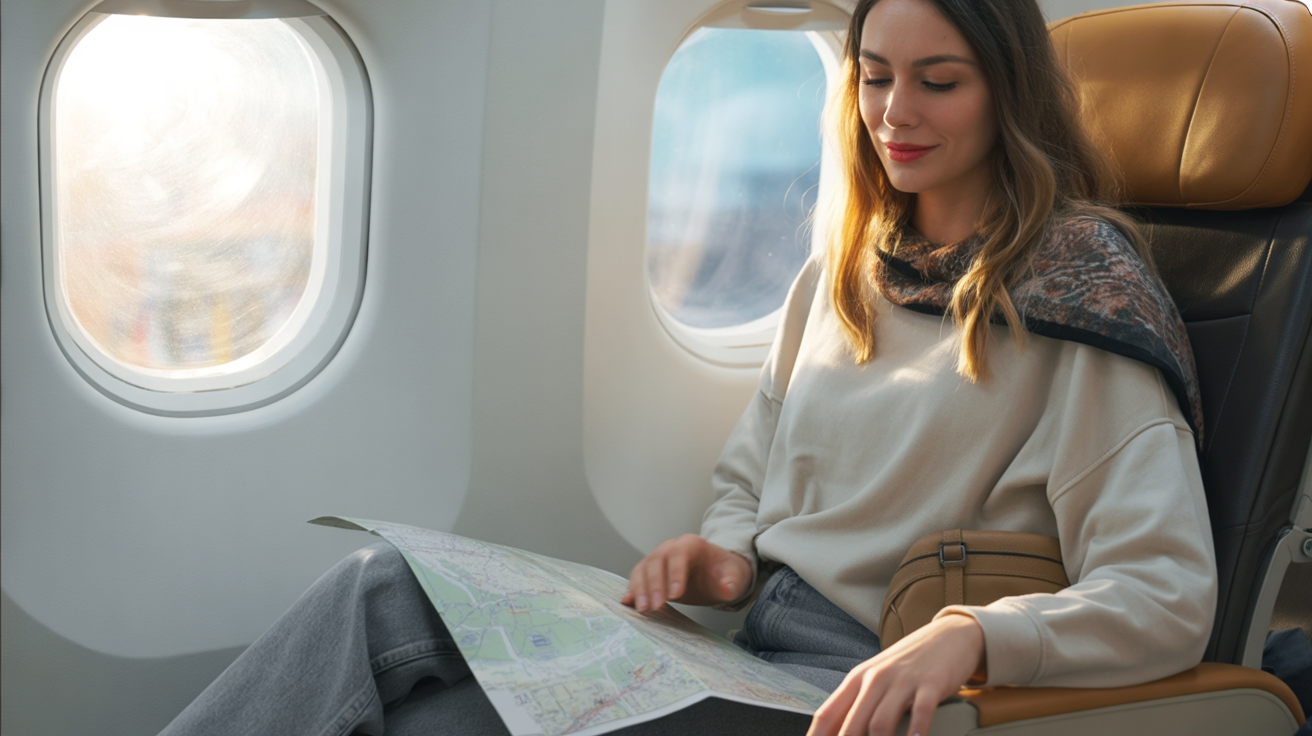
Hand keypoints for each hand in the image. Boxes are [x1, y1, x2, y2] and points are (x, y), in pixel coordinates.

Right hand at [621, 534, 751, 612]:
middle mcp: (671, 547)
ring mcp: (658, 558)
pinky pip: (637, 577)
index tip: (675, 596)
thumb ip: (732, 582)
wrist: (717, 573)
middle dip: (655, 585)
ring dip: (640, 589)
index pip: (678, 554)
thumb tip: (727, 589)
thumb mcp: (734, 576)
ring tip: (643, 610)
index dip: (675, 574)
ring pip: (643, 569)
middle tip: (656, 607)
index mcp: (691, 544)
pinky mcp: (650, 571)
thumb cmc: (724, 572)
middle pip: (656, 561)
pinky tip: (628, 603)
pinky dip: (632, 590)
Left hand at [807, 614, 984, 735]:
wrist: (948, 636)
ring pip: (880, 723)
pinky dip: (916, 733)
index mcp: (857, 679)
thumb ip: (858, 704)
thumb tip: (838, 731)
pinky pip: (920, 713)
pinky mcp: (930, 684)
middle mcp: (876, 679)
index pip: (827, 714)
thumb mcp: (878, 678)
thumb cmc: (909, 662)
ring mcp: (902, 681)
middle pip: (852, 724)